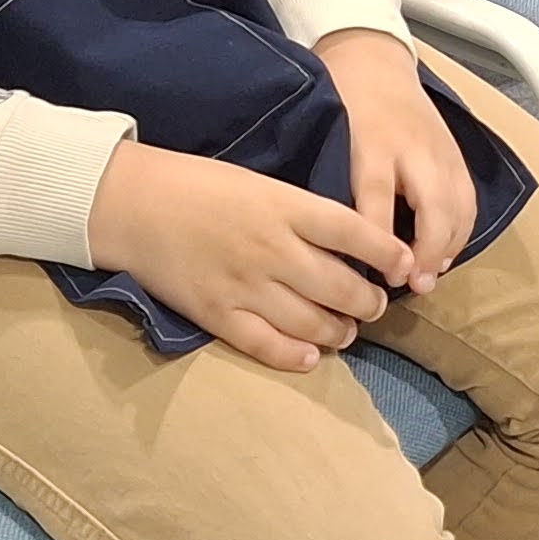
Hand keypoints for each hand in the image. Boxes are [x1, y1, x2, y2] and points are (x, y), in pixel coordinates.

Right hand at [84, 138, 406, 372]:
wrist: (134, 202)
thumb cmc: (199, 185)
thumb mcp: (260, 182)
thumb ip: (301, 213)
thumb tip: (346, 242)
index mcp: (285, 206)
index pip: (354, 231)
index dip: (387, 252)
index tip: (404, 264)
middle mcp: (272, 247)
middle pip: (340, 286)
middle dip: (368, 302)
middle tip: (375, 306)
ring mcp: (244, 284)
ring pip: (311, 322)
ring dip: (339, 332)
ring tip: (348, 332)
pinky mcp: (216, 313)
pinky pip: (266, 344)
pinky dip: (295, 356)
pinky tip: (311, 357)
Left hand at [317, 26, 472, 290]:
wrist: (374, 61)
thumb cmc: (344, 105)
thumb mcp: (330, 144)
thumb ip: (335, 189)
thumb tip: (338, 242)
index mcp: (374, 143)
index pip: (378, 197)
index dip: (384, 241)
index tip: (387, 275)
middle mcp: (415, 148)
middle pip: (435, 206)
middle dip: (430, 251)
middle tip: (416, 285)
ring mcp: (442, 151)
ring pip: (458, 206)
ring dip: (449, 246)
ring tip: (432, 276)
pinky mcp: (458, 155)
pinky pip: (468, 200)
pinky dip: (461, 231)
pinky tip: (445, 253)